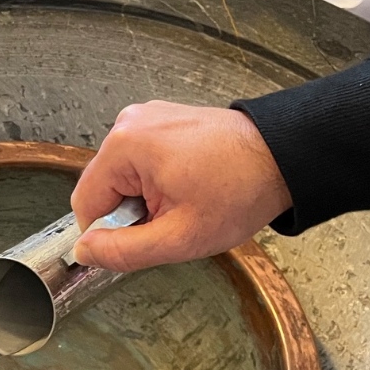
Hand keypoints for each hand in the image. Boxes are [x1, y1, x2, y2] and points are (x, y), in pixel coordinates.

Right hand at [69, 101, 291, 272]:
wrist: (285, 156)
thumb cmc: (241, 190)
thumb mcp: (179, 237)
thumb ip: (123, 251)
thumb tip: (84, 252)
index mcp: (124, 146)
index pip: (85, 203)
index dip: (109, 232)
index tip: (144, 237)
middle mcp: (128, 123)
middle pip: (104, 187)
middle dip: (133, 212)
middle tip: (175, 218)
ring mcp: (145, 117)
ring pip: (123, 175)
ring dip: (146, 196)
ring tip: (188, 198)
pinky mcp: (161, 119)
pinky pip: (141, 159)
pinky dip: (158, 178)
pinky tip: (190, 182)